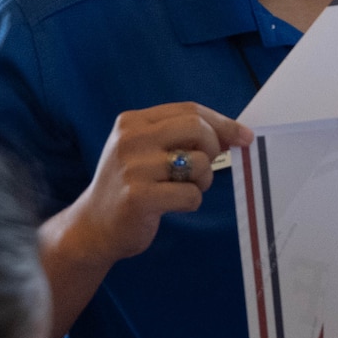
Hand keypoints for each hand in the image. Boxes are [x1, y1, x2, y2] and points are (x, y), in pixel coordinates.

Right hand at [59, 103, 250, 269]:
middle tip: (205, 169)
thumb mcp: (145, 151)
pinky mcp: (139, 198)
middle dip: (214, 148)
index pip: (189, 110)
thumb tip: (232, 134)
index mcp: (132, 122)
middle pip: (196, 128)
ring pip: (199, 163)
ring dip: (203, 180)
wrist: (93, 227)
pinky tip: (172, 206)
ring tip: (184, 189)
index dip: (222, 122)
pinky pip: (190, 195)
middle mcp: (130, 139)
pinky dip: (191, 202)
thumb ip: (179, 138)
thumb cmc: (129, 187)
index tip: (244, 136)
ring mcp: (133, 168)